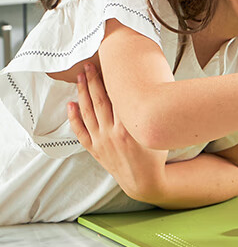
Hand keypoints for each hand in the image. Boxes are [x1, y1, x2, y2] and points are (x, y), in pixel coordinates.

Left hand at [67, 62, 168, 203]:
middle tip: (89, 65)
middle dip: (93, 81)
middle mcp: (112, 133)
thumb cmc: (155, 157)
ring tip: (80, 77)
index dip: (111, 81)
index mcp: (128, 129)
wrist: (144, 181)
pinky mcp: (95, 149)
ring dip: (82, 93)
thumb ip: (150, 117)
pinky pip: (80, 131)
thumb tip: (152, 95)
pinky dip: (74, 117)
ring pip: (88, 112)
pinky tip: (71, 104)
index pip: (116, 98)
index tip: (108, 66)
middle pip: (99, 101)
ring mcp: (101, 141)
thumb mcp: (157, 135)